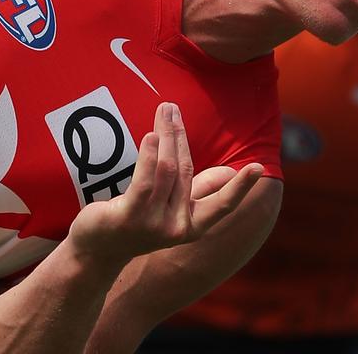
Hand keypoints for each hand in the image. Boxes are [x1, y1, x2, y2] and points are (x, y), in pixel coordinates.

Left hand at [66, 102, 263, 267]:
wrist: (98, 249)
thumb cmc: (137, 222)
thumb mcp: (171, 207)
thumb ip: (197, 189)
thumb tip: (230, 172)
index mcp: (192, 226)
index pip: (222, 204)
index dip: (241, 186)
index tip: (259, 167)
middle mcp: (177, 228)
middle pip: (184, 171)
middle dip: (180, 135)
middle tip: (173, 107)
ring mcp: (154, 225)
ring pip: (167, 171)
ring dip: (165, 136)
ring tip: (162, 111)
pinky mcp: (130, 218)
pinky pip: (145, 181)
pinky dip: (151, 155)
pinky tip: (151, 136)